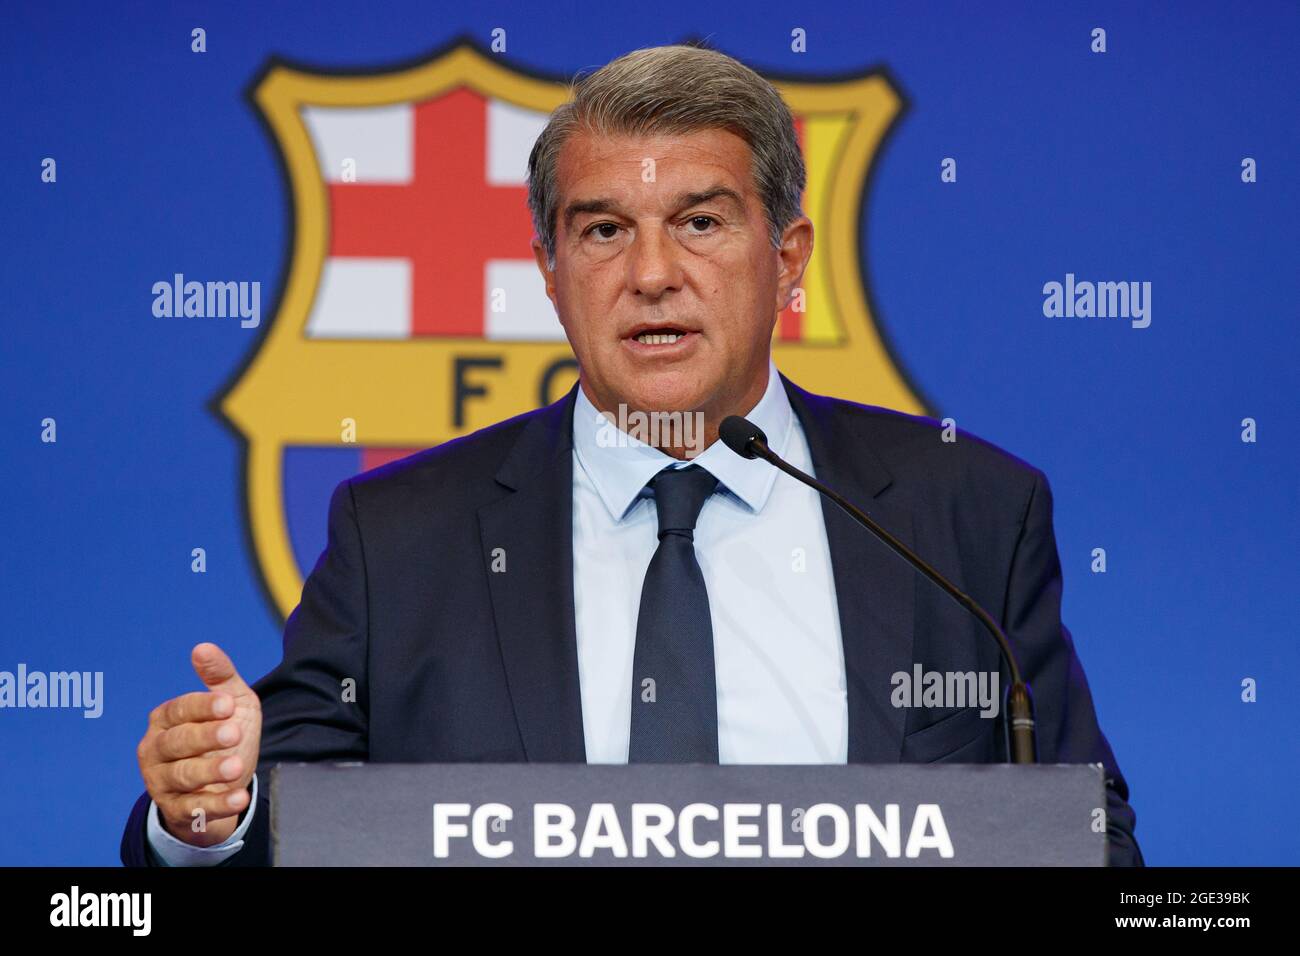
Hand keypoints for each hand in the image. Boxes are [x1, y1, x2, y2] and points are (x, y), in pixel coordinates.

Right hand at [136, 643, 262, 846]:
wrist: (226, 783)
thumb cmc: (225, 736)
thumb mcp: (230, 702)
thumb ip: (219, 676)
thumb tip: (202, 648)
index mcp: (165, 718)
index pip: (179, 709)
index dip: (202, 707)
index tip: (227, 704)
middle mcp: (156, 749)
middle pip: (177, 742)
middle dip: (205, 737)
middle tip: (233, 734)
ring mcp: (162, 782)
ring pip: (182, 776)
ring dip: (210, 771)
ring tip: (237, 767)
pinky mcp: (176, 810)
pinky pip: (194, 809)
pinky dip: (217, 805)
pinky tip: (238, 798)